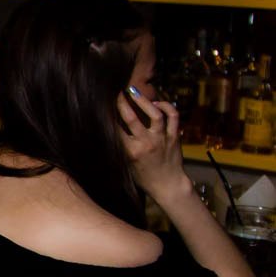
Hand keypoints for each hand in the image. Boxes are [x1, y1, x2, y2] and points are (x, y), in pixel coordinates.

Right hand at [117, 88, 188, 203]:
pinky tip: (157, 103)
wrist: (168, 184)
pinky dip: (166, 106)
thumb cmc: (143, 177)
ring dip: (143, 101)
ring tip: (134, 91)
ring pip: (155, 114)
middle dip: (122, 103)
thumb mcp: (126, 164)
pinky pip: (173, 116)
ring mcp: (162, 139)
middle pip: (132, 118)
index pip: (115, 129)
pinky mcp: (175, 136)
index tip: (102, 107)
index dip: (107, 116)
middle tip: (117, 93)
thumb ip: (119, 147)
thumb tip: (108, 131)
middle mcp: (147, 143)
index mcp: (131, 152)